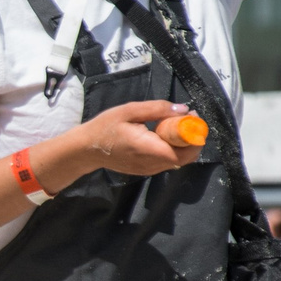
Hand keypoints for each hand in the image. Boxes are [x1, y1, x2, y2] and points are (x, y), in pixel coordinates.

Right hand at [60, 100, 206, 182]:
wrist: (86, 149)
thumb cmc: (105, 127)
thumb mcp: (129, 111)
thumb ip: (157, 109)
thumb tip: (183, 110)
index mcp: (148, 149)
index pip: (184, 150)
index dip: (194, 134)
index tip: (193, 117)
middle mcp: (152, 164)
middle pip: (186, 157)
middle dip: (193, 138)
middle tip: (187, 119)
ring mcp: (150, 170)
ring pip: (179, 160)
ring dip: (184, 144)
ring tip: (175, 125)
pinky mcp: (147, 171)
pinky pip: (169, 162)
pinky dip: (174, 149)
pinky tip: (164, 136)